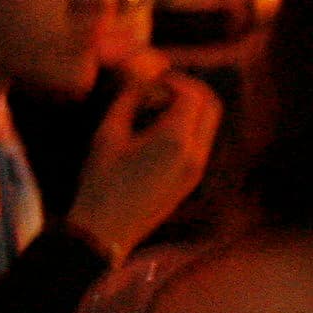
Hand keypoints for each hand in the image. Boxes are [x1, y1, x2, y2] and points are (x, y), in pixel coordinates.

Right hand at [64, 67, 220, 263]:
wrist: (104, 233)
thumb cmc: (100, 182)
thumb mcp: (108, 134)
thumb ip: (129, 99)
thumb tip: (143, 79)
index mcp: (176, 140)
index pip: (193, 94)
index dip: (175, 81)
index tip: (154, 80)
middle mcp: (195, 154)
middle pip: (211, 107)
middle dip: (190, 91)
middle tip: (161, 89)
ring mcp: (196, 170)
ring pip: (208, 125)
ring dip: (191, 109)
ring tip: (157, 110)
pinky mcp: (191, 181)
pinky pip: (201, 143)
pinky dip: (189, 128)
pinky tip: (158, 132)